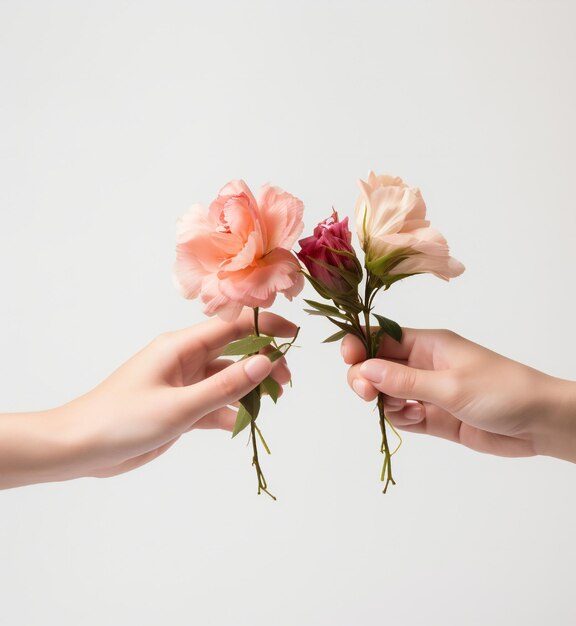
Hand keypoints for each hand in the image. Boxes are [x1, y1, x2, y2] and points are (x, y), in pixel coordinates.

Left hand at [0, 311, 295, 487]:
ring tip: (269, 404)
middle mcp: (184, 359)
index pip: (232, 325)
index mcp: (181, 346)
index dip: (265, 327)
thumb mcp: (179, 406)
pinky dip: (228, 412)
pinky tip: (239, 424)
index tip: (294, 337)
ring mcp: (182, 383)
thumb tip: (267, 360)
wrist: (78, 447)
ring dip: (248, 389)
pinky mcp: (178, 406)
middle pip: (234, 351)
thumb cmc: (122, 420)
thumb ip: (225, 385)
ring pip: (226, 379)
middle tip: (287, 382)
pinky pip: (213, 403)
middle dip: (263, 361)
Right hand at [342, 328, 575, 482]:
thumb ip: (405, 380)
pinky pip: (404, 415)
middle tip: (367, 395)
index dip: (359, 347)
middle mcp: (423, 364)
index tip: (350, 362)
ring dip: (386, 403)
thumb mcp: (450, 385)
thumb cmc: (502, 392)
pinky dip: (403, 420)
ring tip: (408, 412)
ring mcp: (428, 391)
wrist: (540, 423)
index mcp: (428, 344)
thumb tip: (364, 367)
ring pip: (387, 394)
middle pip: (377, 366)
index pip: (381, 338)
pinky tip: (418, 421)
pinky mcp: (434, 416)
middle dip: (366, 379)